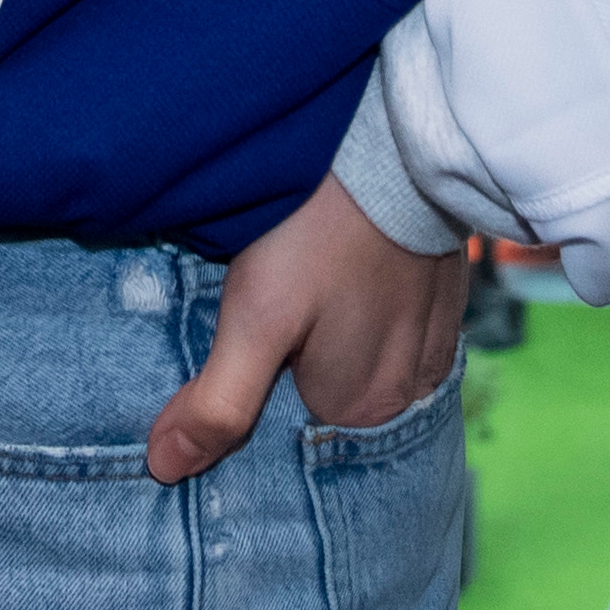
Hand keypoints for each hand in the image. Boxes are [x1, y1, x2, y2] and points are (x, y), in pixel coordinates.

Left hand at [146, 174, 467, 484]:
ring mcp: (435, 338)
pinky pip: (394, 322)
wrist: (399, 139)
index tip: (230, 354)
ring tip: (298, 287)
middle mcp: (411, 390)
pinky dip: (365, 306)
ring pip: (363, 356)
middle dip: (293, 368)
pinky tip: (339, 270)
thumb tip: (166, 470)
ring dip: (333, 334)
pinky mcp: (444, 292)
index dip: (253, 395)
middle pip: (330, 395)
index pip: (291, 431)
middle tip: (263, 310)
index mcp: (364, 407)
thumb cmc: (322, 232)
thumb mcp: (257, 317)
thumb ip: (218, 402)